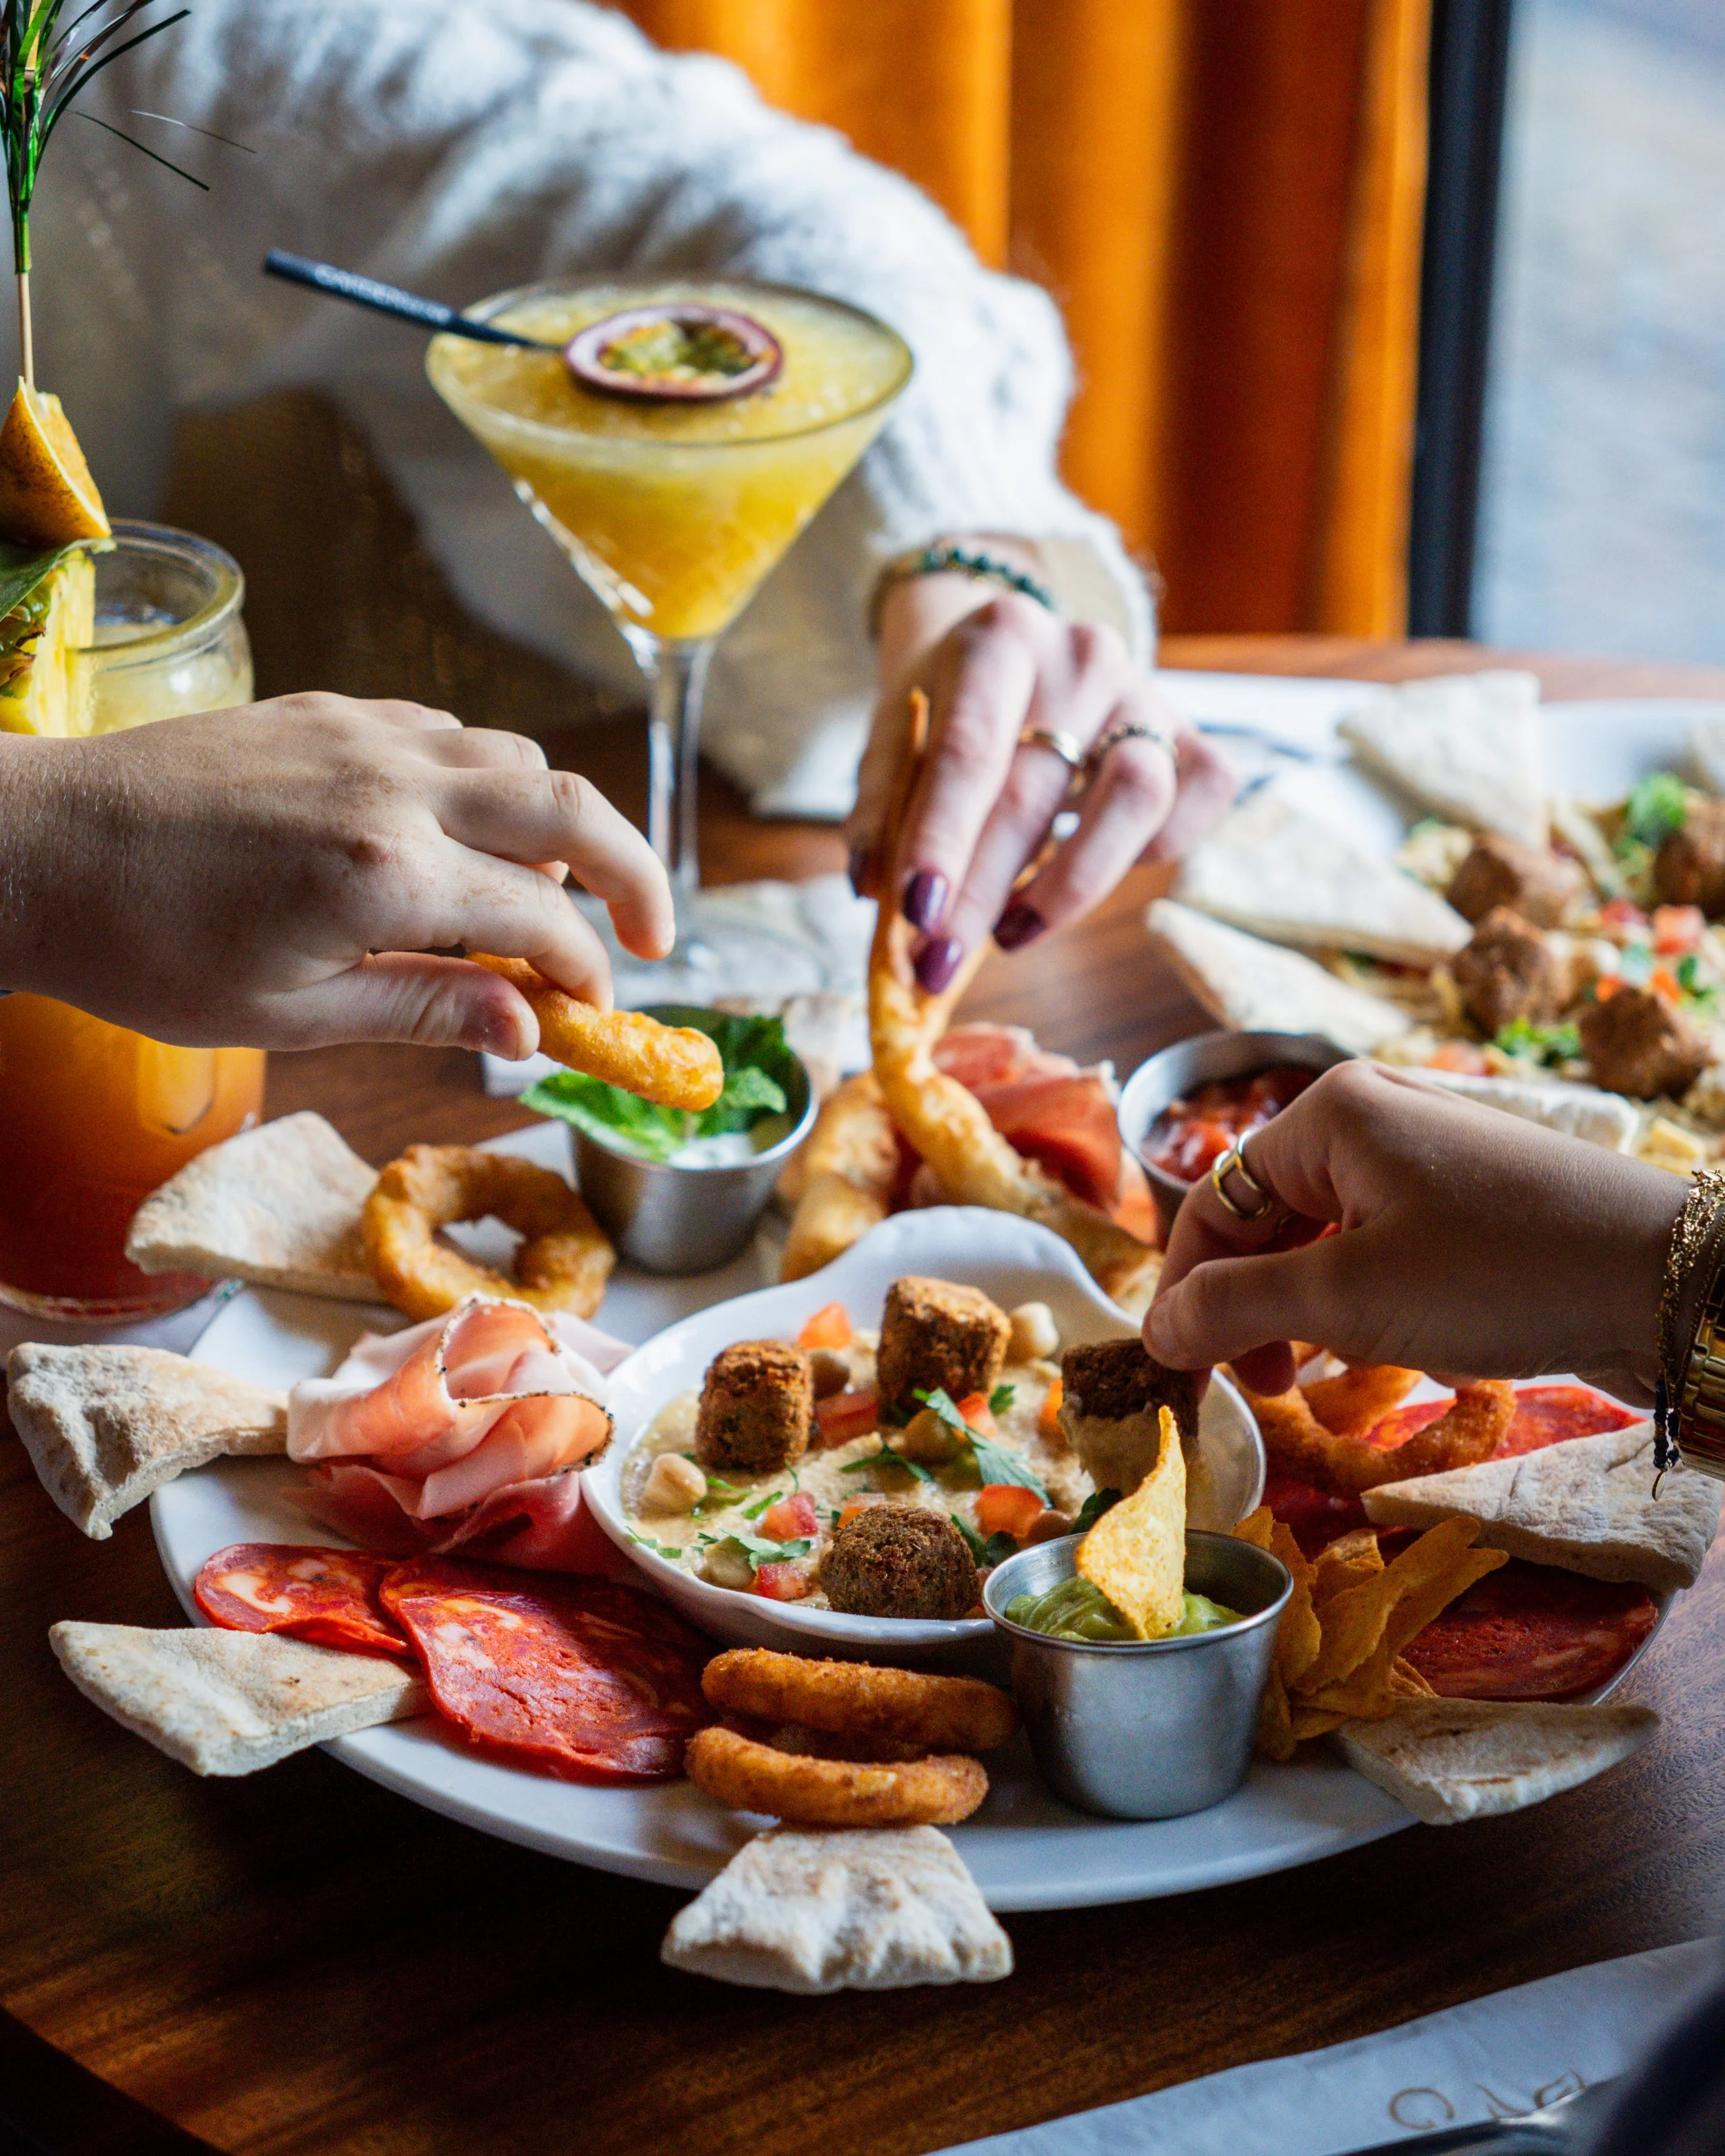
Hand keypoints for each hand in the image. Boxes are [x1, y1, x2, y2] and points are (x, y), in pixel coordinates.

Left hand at [0, 694, 672, 1053]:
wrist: (38, 851)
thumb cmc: (147, 952)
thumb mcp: (291, 1015)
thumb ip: (426, 1009)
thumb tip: (528, 1033)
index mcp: (386, 875)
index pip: (542, 920)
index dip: (587, 974)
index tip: (593, 1014)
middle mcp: (395, 785)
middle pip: (571, 808)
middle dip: (634, 875)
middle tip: (651, 936)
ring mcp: (364, 733)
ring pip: (516, 758)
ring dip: (558, 824)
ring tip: (543, 893)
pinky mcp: (331, 711)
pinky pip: (449, 732)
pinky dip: (485, 782)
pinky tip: (460, 836)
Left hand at [848, 561, 1234, 993]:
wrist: (1013, 649)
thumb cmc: (950, 704)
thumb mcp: (896, 731)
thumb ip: (880, 805)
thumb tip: (874, 890)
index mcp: (998, 639)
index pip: (969, 751)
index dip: (942, 838)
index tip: (916, 913)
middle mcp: (1082, 654)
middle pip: (1037, 790)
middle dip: (984, 892)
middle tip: (940, 962)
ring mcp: (1147, 692)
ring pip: (1135, 798)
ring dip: (1067, 887)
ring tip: (1008, 932)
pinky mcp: (1191, 734)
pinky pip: (1195, 805)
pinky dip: (1148, 858)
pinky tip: (1079, 879)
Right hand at [1144, 1061, 1683, 1403]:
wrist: (1667, 1280)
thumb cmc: (1499, 1272)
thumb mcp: (1348, 1298)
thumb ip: (1236, 1307)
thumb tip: (1156, 1329)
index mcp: (1329, 1114)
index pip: (1213, 1202)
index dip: (1184, 1292)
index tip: (1177, 1375)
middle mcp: (1372, 1120)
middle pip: (1266, 1221)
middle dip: (1250, 1308)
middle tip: (1259, 1391)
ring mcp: (1427, 1160)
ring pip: (1324, 1243)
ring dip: (1306, 1316)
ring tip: (1318, 1381)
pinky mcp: (1472, 1205)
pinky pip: (1383, 1253)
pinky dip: (1367, 1308)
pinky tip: (1392, 1356)